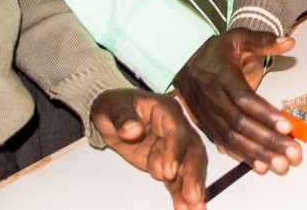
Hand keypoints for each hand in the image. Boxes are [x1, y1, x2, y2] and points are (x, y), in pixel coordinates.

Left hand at [91, 89, 206, 209]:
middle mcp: (177, 129)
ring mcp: (173, 149)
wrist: (111, 116)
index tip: (168, 171)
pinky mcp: (167, 164)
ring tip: (195, 208)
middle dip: (193, 174)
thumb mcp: (112, 106)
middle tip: (192, 196)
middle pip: (193, 151)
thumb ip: (123, 117)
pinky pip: (177, 180)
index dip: (175, 151)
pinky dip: (181, 194)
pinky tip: (185, 208)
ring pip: (189, 169)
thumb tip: (133, 130)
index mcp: (167, 111)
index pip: (177, 131)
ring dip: (193, 188)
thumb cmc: (114, 106)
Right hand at [172, 31, 301, 173]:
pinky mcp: (207, 126)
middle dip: (268, 140)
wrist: (184, 62)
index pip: (245, 99)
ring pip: (234, 139)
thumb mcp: (239, 37)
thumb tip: (289, 41)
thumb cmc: (217, 51)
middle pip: (242, 124)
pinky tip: (261, 166)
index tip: (287, 126)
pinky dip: (243, 156)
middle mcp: (213, 99)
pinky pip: (226, 144)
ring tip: (282, 165)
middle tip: (293, 153)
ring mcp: (209, 115)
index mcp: (222, 76)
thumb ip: (263, 40)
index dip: (265, 114)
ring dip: (259, 154)